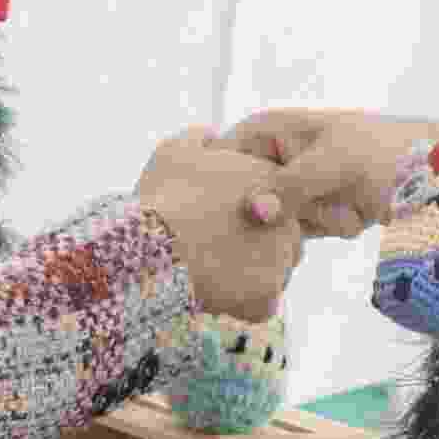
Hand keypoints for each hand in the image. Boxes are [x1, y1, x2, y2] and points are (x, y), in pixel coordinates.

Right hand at [139, 129, 307, 324]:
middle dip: (254, 244)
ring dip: (250, 275)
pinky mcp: (268, 295)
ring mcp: (280, 259)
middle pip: (279, 237)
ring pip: (273, 272)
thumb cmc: (161, 198)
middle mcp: (286, 218)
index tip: (213, 218)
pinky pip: (261, 304)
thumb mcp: (173, 151)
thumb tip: (209, 133)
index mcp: (268, 180)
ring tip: (211, 270)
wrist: (152, 249)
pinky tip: (216, 294)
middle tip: (213, 247)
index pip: (273, 197)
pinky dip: (242, 304)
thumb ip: (197, 137)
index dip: (242, 210)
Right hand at [221, 108, 438, 237]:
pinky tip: (362, 210)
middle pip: (252, 198)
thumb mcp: (333, 166)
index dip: (228, 184)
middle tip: (331, 196)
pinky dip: (338, 223)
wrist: (438, 170)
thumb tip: (253, 213)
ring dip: (322, 218)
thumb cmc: (385, 153)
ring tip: (354, 202)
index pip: (222, 157)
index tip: (252, 205)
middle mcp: (279, 154)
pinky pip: (309, 229)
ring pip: (282, 219)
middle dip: (296, 208)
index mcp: (271, 128)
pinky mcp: (319, 207)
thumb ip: (287, 189)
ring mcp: (300, 183)